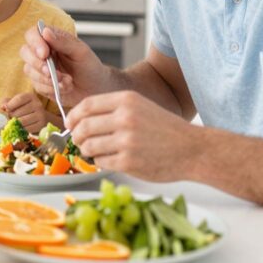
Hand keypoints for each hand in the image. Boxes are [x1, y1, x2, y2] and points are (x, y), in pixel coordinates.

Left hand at [0, 92, 53, 133]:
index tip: (6, 109)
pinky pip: (27, 129)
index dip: (10, 105)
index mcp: (30, 96)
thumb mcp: (17, 103)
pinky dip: (22, 129)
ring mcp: (40, 115)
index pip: (19, 99)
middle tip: (11, 118)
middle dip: (12, 117)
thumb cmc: (26, 109)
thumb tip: (2, 107)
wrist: (42, 118)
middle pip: (18, 112)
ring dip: (16, 124)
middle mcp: (37, 104)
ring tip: (16, 123)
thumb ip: (7, 102)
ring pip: (21, 122)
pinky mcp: (41, 125)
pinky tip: (22, 128)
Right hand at [19, 24, 105, 106]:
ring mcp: (39, 69)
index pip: (33, 34)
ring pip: (29, 70)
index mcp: (51, 39)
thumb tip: (45, 31)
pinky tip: (65, 87)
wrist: (95, 89)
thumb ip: (63, 42)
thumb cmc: (90, 67)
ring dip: (48, 78)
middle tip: (52, 72)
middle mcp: (42, 52)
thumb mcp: (81, 52)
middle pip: (25, 52)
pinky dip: (51, 88)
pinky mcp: (40, 84)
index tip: (44, 53)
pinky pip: (37, 86)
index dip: (35, 43)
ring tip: (68, 81)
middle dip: (38, 64)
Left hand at [66, 90, 195, 179]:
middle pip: (83, 127)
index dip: (73, 116)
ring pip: (89, 146)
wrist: (193, 149)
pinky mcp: (128, 162)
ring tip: (99, 151)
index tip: (70, 124)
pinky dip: (102, 162)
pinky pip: (101, 162)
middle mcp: (124, 118)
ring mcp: (126, 141)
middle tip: (80, 141)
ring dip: (89, 151)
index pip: (86, 105)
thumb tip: (80, 119)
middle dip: (77, 136)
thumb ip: (112, 109)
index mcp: (126, 100)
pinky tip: (113, 159)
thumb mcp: (140, 106)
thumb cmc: (165, 129)